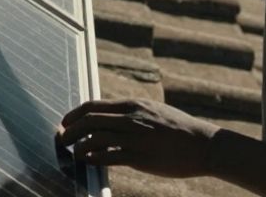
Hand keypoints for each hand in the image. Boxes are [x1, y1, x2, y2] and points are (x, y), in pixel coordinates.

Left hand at [55, 99, 220, 177]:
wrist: (203, 144)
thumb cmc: (178, 129)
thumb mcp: (152, 111)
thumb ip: (131, 112)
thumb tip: (109, 116)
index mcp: (132, 105)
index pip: (93, 106)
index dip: (74, 115)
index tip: (65, 123)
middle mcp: (130, 118)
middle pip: (89, 121)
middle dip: (69, 130)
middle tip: (61, 139)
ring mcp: (134, 138)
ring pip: (95, 138)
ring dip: (78, 146)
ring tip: (74, 153)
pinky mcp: (140, 157)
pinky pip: (109, 157)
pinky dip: (93, 158)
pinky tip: (88, 161)